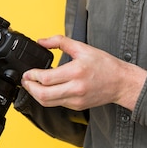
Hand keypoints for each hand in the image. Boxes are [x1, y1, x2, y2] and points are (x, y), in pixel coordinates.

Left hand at [21, 35, 146, 111]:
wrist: (121, 82)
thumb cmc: (105, 65)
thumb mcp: (82, 48)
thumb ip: (60, 42)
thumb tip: (42, 41)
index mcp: (76, 71)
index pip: (46, 78)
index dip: (32, 76)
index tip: (28, 72)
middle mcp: (75, 88)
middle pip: (43, 95)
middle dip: (30, 88)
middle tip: (26, 81)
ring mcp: (76, 99)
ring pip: (48, 103)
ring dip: (36, 95)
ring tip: (33, 86)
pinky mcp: (77, 106)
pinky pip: (58, 104)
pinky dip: (49, 98)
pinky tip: (48, 90)